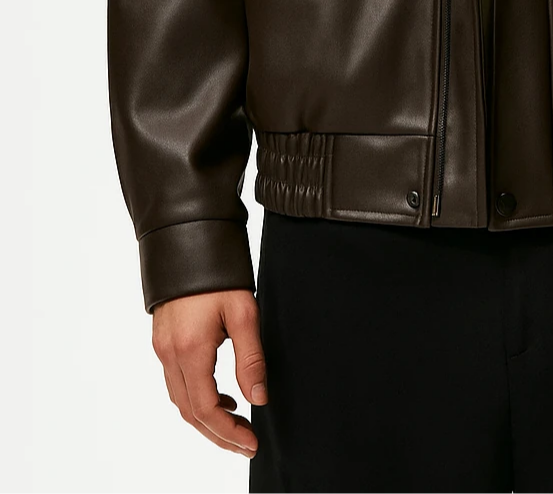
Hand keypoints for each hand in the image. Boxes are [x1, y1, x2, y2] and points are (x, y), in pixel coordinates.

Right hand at [151, 289, 267, 456]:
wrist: (188, 240)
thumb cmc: (218, 273)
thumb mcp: (244, 312)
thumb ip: (251, 359)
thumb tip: (258, 399)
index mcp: (190, 350)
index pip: (206, 409)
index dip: (228, 432)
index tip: (251, 443)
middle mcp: (169, 354)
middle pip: (189, 412)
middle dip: (217, 434)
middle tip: (246, 443)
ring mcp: (162, 348)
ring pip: (180, 399)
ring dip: (206, 418)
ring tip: (236, 424)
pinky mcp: (163, 340)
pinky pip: (177, 382)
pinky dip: (197, 397)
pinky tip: (220, 395)